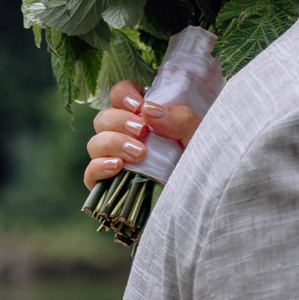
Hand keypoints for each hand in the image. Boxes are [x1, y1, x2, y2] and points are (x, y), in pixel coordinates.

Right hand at [83, 79, 203, 188]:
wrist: (208, 204)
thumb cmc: (207, 167)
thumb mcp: (201, 138)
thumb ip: (181, 119)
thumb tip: (148, 109)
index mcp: (147, 120)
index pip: (121, 96)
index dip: (123, 94)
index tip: (139, 105)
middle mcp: (128, 139)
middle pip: (103, 118)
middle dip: (119, 120)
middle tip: (142, 131)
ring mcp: (118, 164)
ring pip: (95, 144)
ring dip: (113, 143)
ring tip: (140, 153)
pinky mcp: (111, 190)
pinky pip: (90, 175)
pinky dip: (98, 167)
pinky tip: (117, 167)